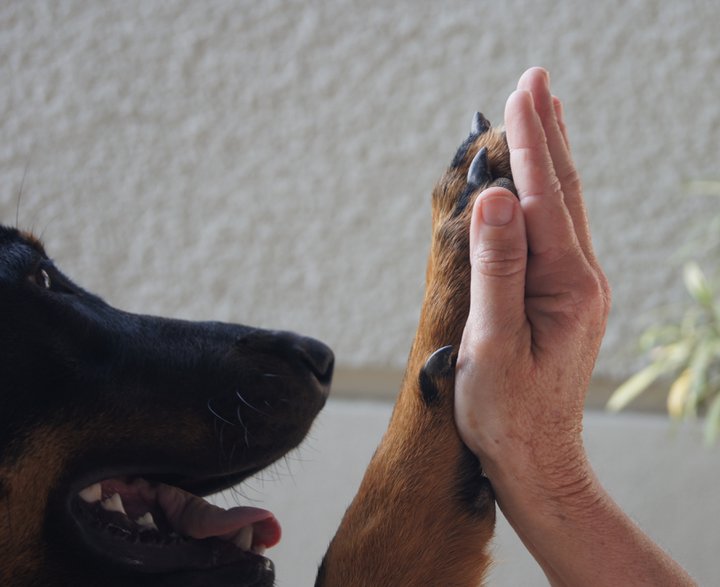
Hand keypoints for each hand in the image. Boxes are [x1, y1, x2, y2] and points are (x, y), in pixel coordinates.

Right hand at [454, 67, 610, 497]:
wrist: (537, 459)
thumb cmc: (508, 411)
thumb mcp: (493, 343)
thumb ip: (497, 268)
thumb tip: (496, 199)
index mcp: (566, 285)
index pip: (544, 198)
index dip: (530, 142)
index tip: (522, 90)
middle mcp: (581, 278)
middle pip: (563, 191)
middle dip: (547, 133)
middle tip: (536, 81)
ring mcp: (576, 288)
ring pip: (564, 208)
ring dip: (551, 158)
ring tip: (543, 114)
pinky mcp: (562, 298)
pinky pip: (555, 232)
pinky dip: (546, 194)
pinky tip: (538, 186)